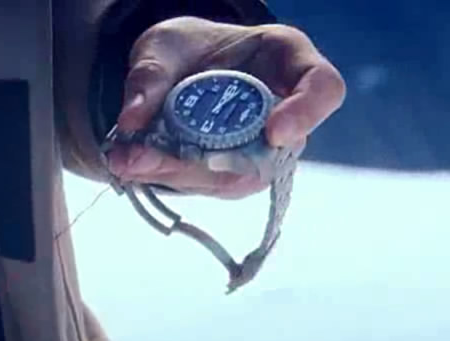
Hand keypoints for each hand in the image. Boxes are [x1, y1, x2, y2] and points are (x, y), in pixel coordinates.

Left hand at [108, 17, 345, 197]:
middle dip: (205, 161)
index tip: (275, 132)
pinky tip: (133, 165)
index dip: (307, 113)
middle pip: (268, 151)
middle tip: (144, 155)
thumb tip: (132, 121)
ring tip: (127, 160)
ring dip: (178, 174)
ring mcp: (262, 150)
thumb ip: (149, 75)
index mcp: (287, 60)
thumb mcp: (162, 46)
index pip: (323, 88)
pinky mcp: (234, 173)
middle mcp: (284, 111)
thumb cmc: (188, 49)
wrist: (176, 72)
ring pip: (234, 177)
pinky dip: (168, 177)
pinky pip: (208, 185)